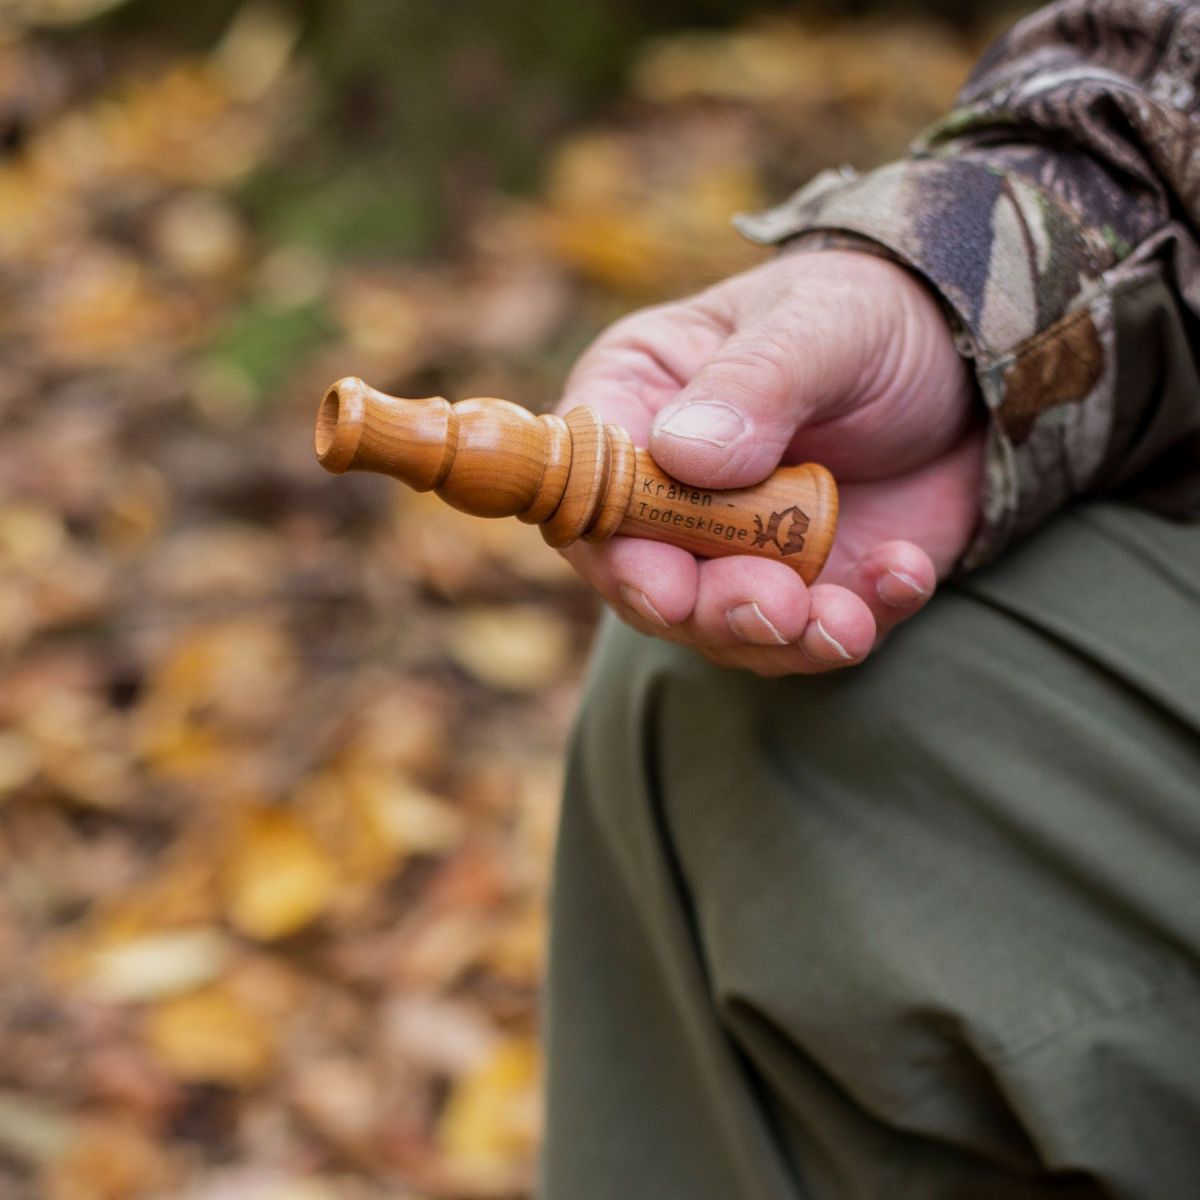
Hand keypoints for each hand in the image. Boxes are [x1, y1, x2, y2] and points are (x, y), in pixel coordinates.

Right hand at [556, 249, 984, 674]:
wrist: (973, 363)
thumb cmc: (870, 316)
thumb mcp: (822, 322)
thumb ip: (755, 381)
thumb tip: (683, 454)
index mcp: (639, 404)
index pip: (589, 485)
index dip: (611, 542)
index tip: (661, 581)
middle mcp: (672, 493)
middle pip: (648, 577)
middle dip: (708, 609)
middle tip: (773, 607)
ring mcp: (739, 551)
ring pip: (726, 625)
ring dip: (779, 638)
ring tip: (843, 622)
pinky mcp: (810, 590)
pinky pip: (819, 632)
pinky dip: (859, 621)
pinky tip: (903, 573)